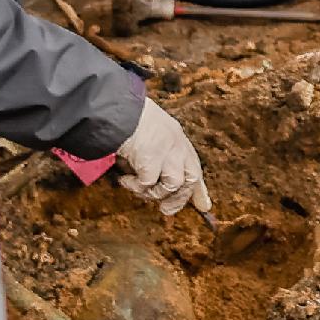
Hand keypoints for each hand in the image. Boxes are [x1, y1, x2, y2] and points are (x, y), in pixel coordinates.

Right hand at [115, 96, 208, 215]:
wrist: (115, 109)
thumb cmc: (125, 120)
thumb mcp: (148, 134)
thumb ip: (155, 154)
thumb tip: (151, 182)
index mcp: (176, 136)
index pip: (194, 166)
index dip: (199, 189)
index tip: (204, 206)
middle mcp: (177, 144)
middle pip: (191, 178)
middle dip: (180, 198)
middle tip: (165, 210)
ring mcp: (168, 151)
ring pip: (173, 185)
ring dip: (152, 192)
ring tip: (134, 185)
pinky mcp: (152, 159)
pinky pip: (148, 184)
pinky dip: (135, 186)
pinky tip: (124, 179)